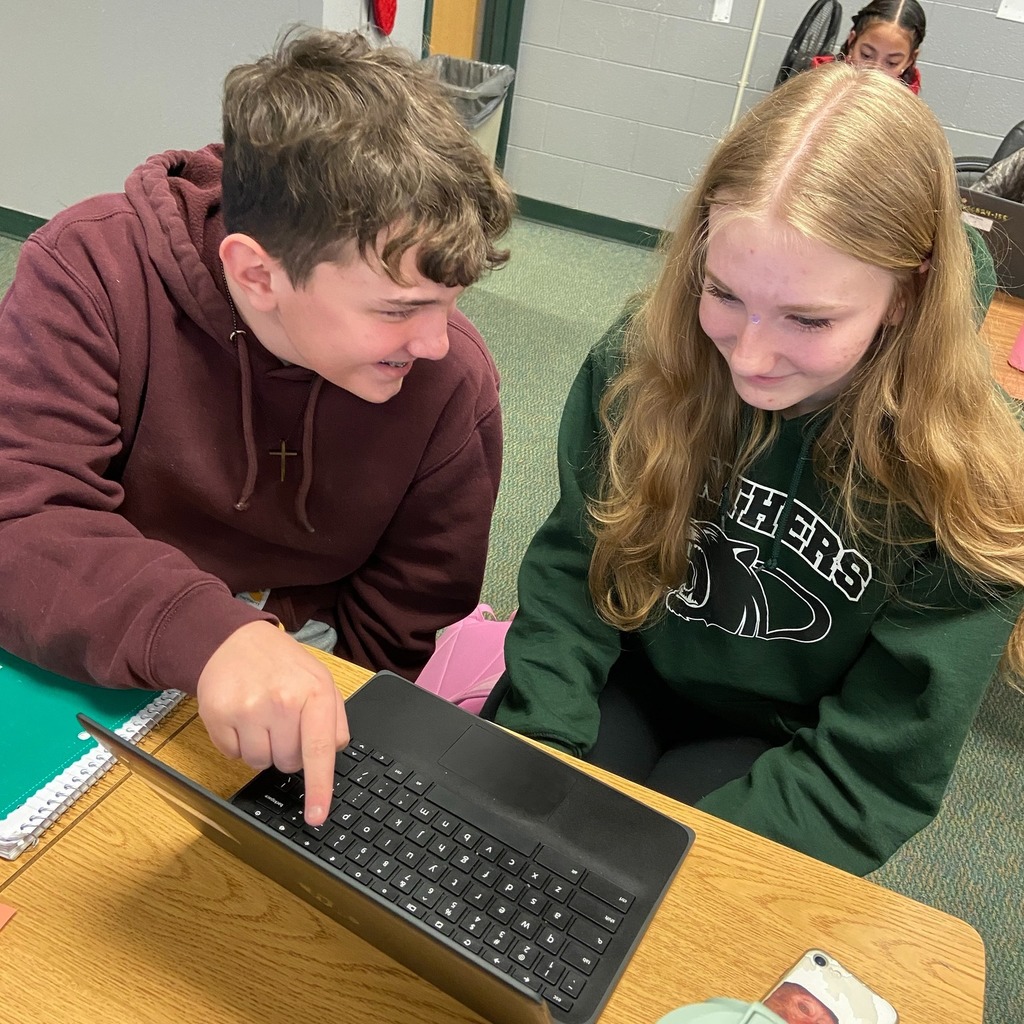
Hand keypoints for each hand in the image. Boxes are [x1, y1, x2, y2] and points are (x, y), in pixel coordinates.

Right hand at [196, 621, 348, 825]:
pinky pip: (233, 756)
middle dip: (288, 750)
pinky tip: (242, 717)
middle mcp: (282, 701)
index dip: (319, 788)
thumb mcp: (320, 680)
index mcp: (314, 692)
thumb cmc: (282, 665)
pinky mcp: (218, 716)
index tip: (317, 816)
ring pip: (260, 764)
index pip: (319, 750)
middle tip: (283, 721)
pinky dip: (239, 744)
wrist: (234, 641)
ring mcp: (248, 709)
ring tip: (262, 717)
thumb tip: (334, 752)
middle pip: (289, 763)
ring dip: (262, 749)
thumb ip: (334, 718)